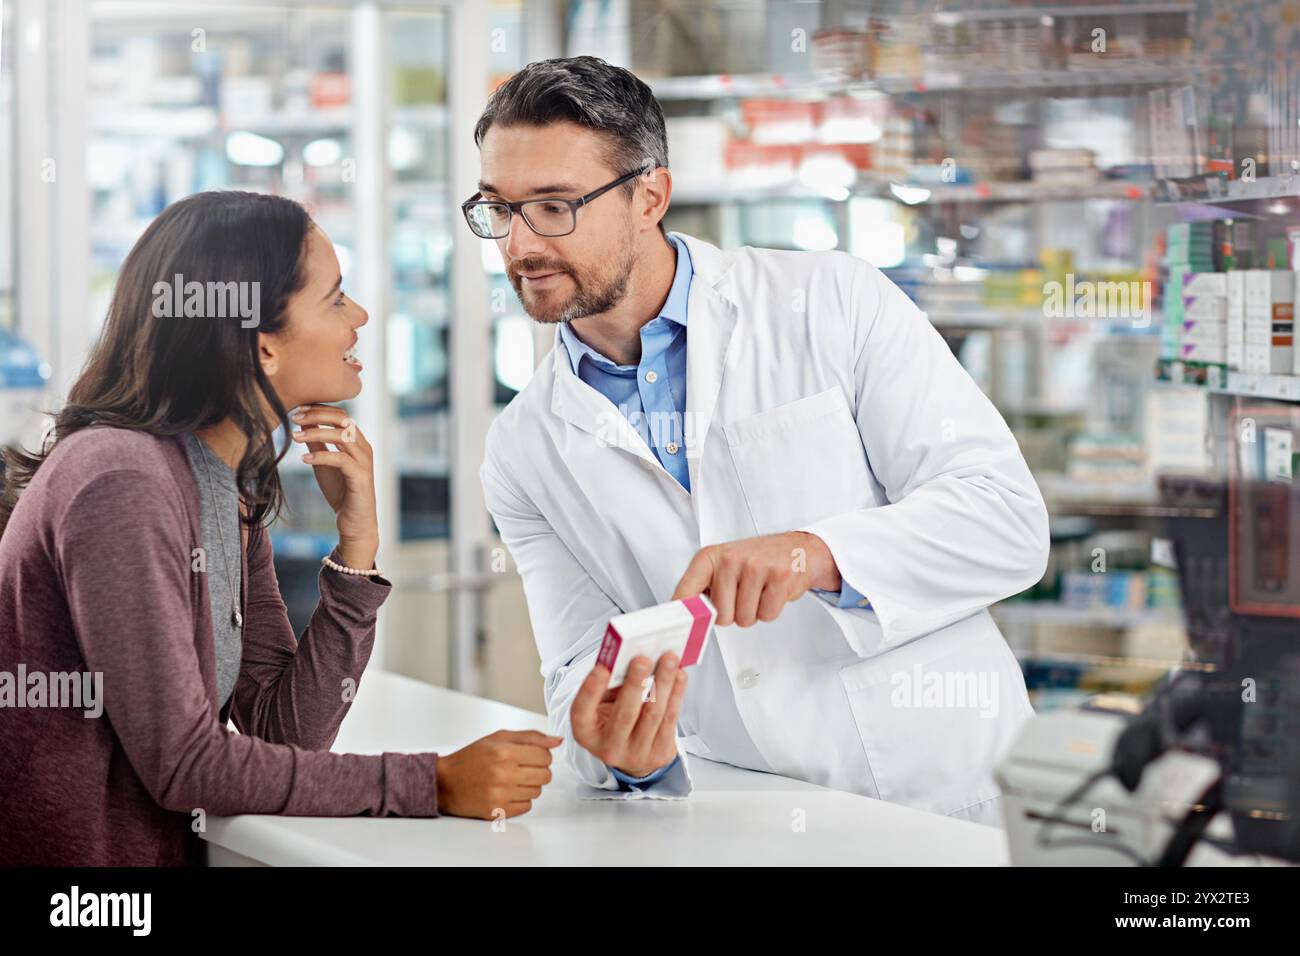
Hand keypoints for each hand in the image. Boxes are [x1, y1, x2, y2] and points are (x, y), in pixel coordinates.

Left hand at [290, 404, 377, 569]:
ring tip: (294, 437)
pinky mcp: (361, 477)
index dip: (319, 408)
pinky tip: (303, 460)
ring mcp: (364, 461)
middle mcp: (364, 447)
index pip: (341, 414)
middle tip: (294, 416)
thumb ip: (318, 444)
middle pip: (343, 419)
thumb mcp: (324, 463)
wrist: (355, 522)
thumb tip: (302, 423)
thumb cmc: (341, 492)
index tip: (296, 409)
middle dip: (317, 415)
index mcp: (357, 441)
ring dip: (316, 433)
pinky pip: (340, 459)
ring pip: (342, 436)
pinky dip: (321, 456)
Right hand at [435, 729, 561, 818]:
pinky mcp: (497, 811)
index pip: (545, 756)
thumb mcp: (499, 738)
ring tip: (511, 779)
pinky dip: (520, 799)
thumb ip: (531, 737)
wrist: (445, 782)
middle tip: (521, 768)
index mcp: (504, 752)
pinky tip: (506, 791)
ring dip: (529, 785)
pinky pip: (527, 806)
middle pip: (545, 775)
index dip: (541, 755)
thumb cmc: (472, 757)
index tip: (530, 756)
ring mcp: (500, 795)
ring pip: (537, 792)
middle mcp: (503, 774)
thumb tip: (557, 741)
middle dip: (537, 770)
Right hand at [571, 653, 686, 778]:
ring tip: (669, 658)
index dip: (590, 690)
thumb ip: (611, 684)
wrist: (633, 751)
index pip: (581, 712)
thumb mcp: (602, 703)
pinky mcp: (659, 754)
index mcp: (586, 732)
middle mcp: (608, 748)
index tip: (601, 668)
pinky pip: (670, 719)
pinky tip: (679, 675)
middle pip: (624, 714)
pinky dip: (676, 693)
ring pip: (653, 714)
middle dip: (635, 683)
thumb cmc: (613, 717)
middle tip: (643, 659)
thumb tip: (633, 659)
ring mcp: (636, 754)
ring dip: (663, 683)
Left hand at [671, 531, 840, 626]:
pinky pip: (766, 615)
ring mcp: (755, 567)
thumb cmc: (756, 560)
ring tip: (759, 591)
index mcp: (709, 557)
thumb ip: (703, 590)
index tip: (682, 630)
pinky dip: (770, 610)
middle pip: (720, 616)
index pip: (686, 592)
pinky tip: (772, 591)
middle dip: (733, 614)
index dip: (685, 616)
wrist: (797, 549)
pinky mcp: (778, 577)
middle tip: (743, 595)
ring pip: (744, 619)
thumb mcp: (722, 567)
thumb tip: (687, 619)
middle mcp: (730, 559)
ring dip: (753, 613)